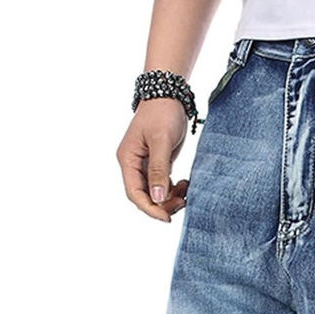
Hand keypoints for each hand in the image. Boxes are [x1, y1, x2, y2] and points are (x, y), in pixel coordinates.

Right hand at [116, 98, 188, 221]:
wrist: (169, 95)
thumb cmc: (162, 113)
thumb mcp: (161, 141)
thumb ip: (159, 170)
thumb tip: (158, 198)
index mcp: (128, 159)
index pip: (134, 193)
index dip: (150, 209)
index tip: (167, 218)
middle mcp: (133, 164)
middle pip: (144, 196)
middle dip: (162, 204)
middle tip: (183, 202)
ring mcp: (144, 164)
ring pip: (155, 192)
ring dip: (170, 198)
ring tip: (186, 191)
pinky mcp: (157, 162)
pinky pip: (163, 184)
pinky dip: (174, 189)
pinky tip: (185, 185)